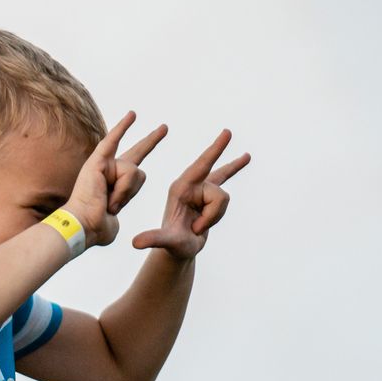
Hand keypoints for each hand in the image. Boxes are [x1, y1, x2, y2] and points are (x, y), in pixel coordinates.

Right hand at [64, 111, 165, 246]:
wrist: (83, 227)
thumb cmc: (95, 228)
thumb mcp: (115, 220)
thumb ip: (117, 208)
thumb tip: (110, 208)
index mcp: (116, 185)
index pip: (135, 169)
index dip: (144, 164)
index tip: (154, 145)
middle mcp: (110, 171)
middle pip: (137, 152)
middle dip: (152, 140)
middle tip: (166, 128)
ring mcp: (103, 164)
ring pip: (133, 172)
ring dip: (126, 192)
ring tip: (111, 204)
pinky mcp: (96, 161)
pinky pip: (112, 143)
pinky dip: (122, 129)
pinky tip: (133, 114)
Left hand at [131, 127, 249, 259]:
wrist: (179, 250)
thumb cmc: (173, 245)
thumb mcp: (166, 241)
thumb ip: (154, 239)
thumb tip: (136, 243)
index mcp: (181, 188)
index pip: (201, 166)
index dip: (215, 150)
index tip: (227, 133)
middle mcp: (192, 185)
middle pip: (218, 181)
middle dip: (218, 151)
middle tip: (228, 130)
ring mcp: (203, 189)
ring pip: (224, 198)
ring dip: (215, 218)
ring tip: (198, 228)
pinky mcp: (211, 196)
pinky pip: (226, 180)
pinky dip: (234, 167)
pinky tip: (245, 157)